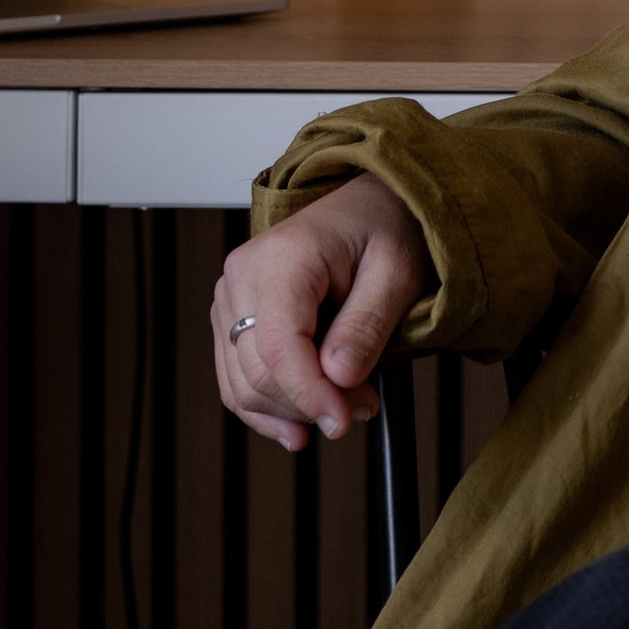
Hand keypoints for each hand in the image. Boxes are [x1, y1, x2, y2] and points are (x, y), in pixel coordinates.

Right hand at [211, 173, 430, 456]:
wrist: (366, 204)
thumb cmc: (383, 228)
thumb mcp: (396, 271)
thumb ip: (366, 324)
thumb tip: (338, 378)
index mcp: (284, 256)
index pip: (278, 345)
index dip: (308, 393)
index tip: (343, 421)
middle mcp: (243, 275)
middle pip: (257, 371)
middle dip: (309, 404)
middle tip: (363, 408)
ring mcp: (231, 295)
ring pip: (242, 384)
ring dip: (291, 411)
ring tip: (345, 408)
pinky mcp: (232, 315)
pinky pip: (236, 378)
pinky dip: (267, 408)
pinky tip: (299, 424)